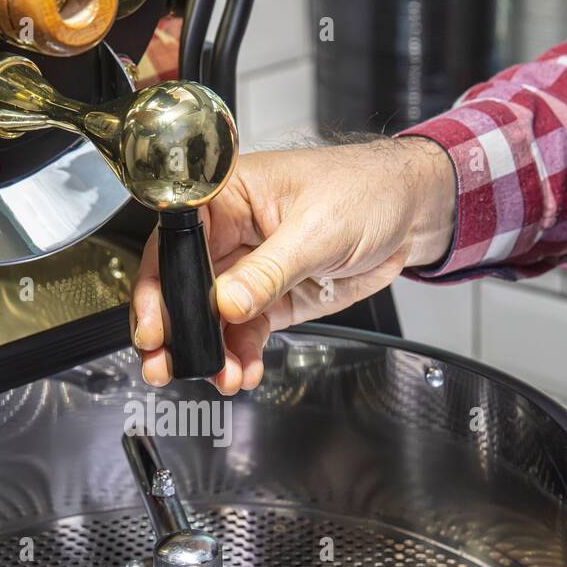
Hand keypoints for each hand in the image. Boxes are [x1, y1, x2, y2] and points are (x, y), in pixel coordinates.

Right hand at [130, 137, 456, 392]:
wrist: (410, 212)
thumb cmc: (367, 190)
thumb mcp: (318, 230)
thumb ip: (269, 271)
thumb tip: (228, 304)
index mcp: (228, 196)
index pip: (175, 241)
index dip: (158, 284)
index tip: (156, 323)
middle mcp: (230, 233)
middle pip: (183, 286)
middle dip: (175, 330)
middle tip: (164, 364)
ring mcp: (249, 270)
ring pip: (212, 318)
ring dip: (210, 352)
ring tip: (219, 377)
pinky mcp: (271, 298)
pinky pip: (244, 332)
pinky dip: (241, 356)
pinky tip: (243, 372)